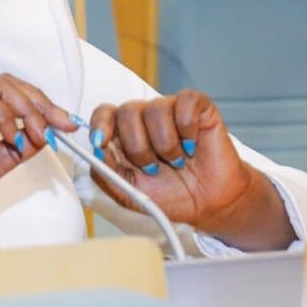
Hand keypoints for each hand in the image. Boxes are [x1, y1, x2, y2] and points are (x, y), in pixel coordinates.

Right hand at [0, 75, 76, 224]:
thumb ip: (11, 151)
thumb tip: (38, 138)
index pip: (10, 92)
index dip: (40, 104)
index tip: (62, 124)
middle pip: (11, 83)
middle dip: (43, 103)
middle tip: (63, 124)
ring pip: (3, 87)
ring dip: (30, 110)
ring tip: (41, 134)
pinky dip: (9, 118)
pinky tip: (15, 138)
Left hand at [89, 90, 294, 248]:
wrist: (210, 204)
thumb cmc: (170, 196)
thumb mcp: (130, 194)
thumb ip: (107, 175)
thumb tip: (96, 151)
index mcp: (124, 135)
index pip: (104, 113)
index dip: (100, 124)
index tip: (100, 142)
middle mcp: (145, 118)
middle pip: (126, 111)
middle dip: (138, 147)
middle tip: (153, 168)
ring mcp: (171, 110)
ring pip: (155, 108)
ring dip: (165, 144)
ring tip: (176, 161)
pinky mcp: (198, 108)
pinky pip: (185, 102)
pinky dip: (187, 127)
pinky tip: (192, 145)